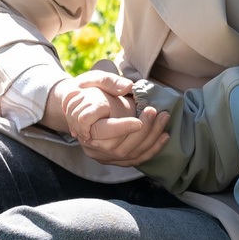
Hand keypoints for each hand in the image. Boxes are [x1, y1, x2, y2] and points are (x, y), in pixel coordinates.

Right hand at [48, 70, 168, 165]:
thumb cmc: (86, 90)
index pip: (101, 131)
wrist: (74, 108)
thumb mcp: (93, 79)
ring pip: (128, 154)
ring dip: (151, 138)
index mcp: (82, 124)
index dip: (121, 128)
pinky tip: (164, 136)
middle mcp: (90, 144)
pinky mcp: (111, 159)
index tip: (139, 120)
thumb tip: (127, 86)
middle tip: (155, 111)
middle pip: (118, 146)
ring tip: (163, 118)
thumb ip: (109, 81)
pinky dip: (151, 150)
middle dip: (143, 130)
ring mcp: (100, 154)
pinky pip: (133, 160)